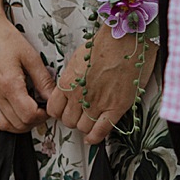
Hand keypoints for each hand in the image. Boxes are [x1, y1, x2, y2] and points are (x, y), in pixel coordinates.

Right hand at [0, 10, 53, 132]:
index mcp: (8, 84)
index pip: (28, 115)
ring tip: (31, 111)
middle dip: (34, 122)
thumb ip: (43, 80)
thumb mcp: (30, 56)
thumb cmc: (2, 37)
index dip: (44, 116)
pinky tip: (18, 106)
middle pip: (17, 125)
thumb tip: (53, 96)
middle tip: (43, 110)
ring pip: (4, 124)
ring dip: (20, 124)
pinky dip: (9, 117)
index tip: (50, 108)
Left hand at [47, 28, 154, 144]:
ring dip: (84, 127)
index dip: (58, 112)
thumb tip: (69, 88)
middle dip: (72, 120)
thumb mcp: (76, 60)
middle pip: (67, 121)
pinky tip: (94, 138)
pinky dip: (96, 137)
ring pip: (83, 127)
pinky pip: (102, 130)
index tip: (63, 111)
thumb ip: (71, 78)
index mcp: (67, 83)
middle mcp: (79, 96)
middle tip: (78, 116)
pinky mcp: (116, 107)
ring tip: (88, 122)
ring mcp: (98, 103)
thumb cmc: (104, 45)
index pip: (53, 109)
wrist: (126, 41)